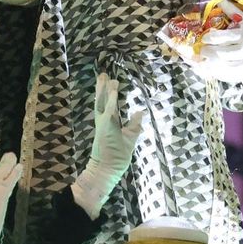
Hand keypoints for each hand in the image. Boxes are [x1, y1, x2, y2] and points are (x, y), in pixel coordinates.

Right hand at [70, 73, 143, 217]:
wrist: (108, 168)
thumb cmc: (118, 156)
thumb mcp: (130, 136)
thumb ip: (134, 124)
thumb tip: (140, 112)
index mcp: (107, 124)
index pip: (107, 105)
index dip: (108, 94)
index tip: (109, 82)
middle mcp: (103, 121)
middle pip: (102, 101)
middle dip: (102, 88)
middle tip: (103, 74)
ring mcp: (103, 124)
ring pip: (103, 102)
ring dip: (104, 89)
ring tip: (105, 76)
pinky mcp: (105, 127)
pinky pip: (110, 110)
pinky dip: (112, 99)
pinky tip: (114, 89)